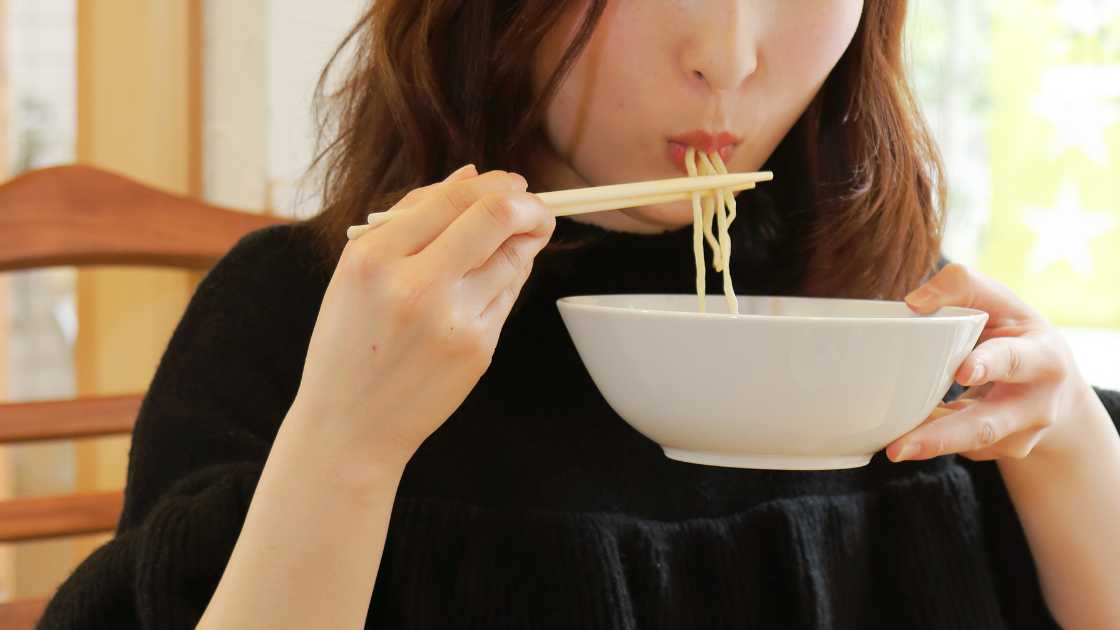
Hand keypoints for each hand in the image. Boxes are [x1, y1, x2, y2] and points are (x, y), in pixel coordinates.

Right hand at [292, 164, 555, 463]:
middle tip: (536, 208)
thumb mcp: (358, 271)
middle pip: (498, 216)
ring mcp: (450, 319)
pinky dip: (508, 283)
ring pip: (513, 257)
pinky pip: (508, 296)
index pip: (457, 195)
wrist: (350, 427)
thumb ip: (414, 218)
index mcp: (373, 256)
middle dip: (530, 205)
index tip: (513, 185)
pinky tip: (487, 289)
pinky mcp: (476, 348)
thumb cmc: (351, 342)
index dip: (499, 183)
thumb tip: (474, 174)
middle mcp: (413, 284)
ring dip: (522, 245)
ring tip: (506, 249)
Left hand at [886, 263, 1100, 462]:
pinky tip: (912, 434)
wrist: (1052, 381)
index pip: (1015, 360)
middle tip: (900, 447)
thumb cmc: (1014, 331)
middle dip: (942, 437)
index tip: (962, 372)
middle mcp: (1038, 404)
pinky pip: (962, 448)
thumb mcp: (1000, 301)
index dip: (990, 365)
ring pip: (971, 444)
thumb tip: (914, 303)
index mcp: (1043, 357)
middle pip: (987, 425)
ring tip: (894, 448)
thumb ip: (961, 286)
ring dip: (929, 446)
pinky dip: (934, 440)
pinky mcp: (1001, 452)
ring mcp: (1021, 435)